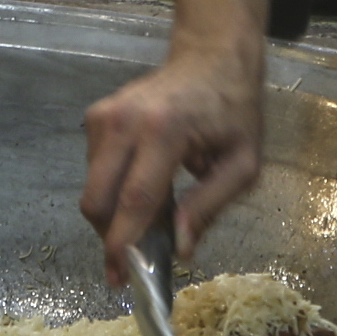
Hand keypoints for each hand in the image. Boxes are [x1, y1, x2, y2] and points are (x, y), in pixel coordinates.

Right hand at [81, 0, 274, 279]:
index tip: (120, 278)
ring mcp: (104, 116)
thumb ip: (210, 206)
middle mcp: (124, 121)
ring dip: (114, 214)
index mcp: (165, 131)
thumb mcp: (243, 164)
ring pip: (93, 188)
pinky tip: (142, 187)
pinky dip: (112, 191)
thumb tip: (180, 249)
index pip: (135, 198)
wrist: (211, 57)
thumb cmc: (234, 111)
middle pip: (98, 198)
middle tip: (136, 257)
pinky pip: (95, 171)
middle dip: (110, 236)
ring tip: (152, 214)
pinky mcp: (95, 116)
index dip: (124, 243)